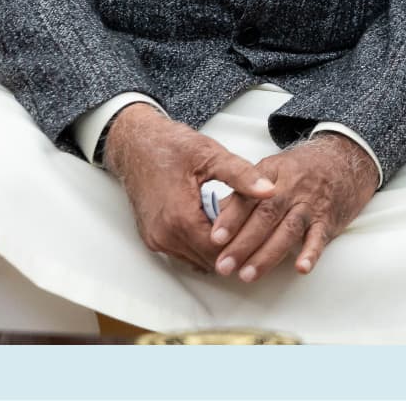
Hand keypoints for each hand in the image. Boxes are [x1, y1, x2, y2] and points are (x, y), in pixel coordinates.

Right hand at [104, 102, 275, 273]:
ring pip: (197, 260)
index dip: (244, 243)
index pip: (220, 248)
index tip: (264, 233)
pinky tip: (219, 230)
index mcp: (179, 216)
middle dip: (234, 249)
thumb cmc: (169, 147)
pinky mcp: (153, 239)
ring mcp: (156, 239)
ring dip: (218, 250)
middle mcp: (164, 235)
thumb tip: (270, 190)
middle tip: (259, 235)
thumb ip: (242, 175)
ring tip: (242, 232)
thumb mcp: (211, 154)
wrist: (135, 145)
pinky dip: (202, 246)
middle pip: (209, 259)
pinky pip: (184, 253)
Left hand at [207, 133, 377, 281]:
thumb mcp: (272, 170)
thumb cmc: (301, 170)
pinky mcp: (329, 218)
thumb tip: (212, 218)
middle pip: (266, 216)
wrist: (346, 160)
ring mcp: (311, 203)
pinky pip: (320, 236)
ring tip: (248, 275)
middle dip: (243, 243)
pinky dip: (311, 252)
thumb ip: (244, 194)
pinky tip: (301, 268)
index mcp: (272, 174)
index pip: (248, 196)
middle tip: (223, 266)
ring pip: (288, 229)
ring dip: (267, 254)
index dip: (231, 218)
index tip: (215, 238)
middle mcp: (292, 187)